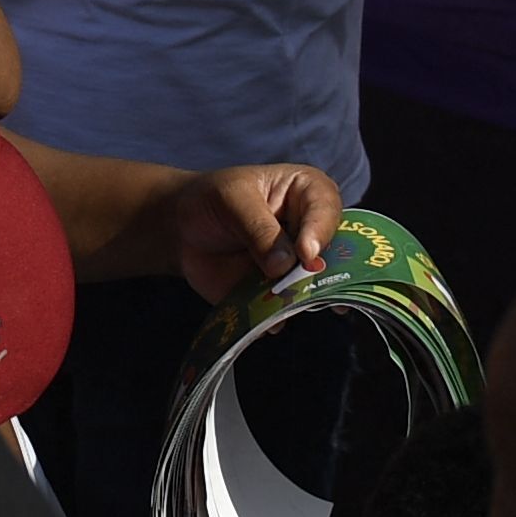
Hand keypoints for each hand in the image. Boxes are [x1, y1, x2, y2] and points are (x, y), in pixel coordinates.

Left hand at [163, 162, 344, 301]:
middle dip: (323, 274)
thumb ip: (258, 228)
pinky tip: (265, 322)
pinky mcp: (279, 294)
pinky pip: (285, 311)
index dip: (320, 232)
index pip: (327, 210)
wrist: (182, 228)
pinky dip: (276, 319)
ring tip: (284, 307)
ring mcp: (297, 268)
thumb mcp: (233, 200)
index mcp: (308, 194)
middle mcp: (311, 234)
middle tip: (309, 287)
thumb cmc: (214, 200)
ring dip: (301, 300)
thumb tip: (283, 266)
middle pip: (333, 255)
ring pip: (314, 288)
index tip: (305, 253)